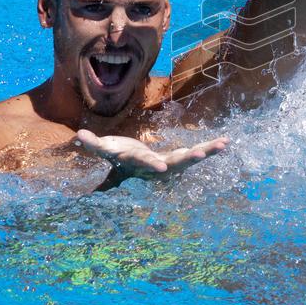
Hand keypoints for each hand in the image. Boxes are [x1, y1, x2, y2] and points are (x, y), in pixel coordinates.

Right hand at [75, 129, 227, 175]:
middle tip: (203, 154)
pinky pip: (199, 151)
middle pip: (176, 162)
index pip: (146, 164)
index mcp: (141, 164)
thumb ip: (94, 145)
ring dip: (207, 151)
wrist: (134, 166)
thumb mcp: (107, 150)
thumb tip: (78, 136)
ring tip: (223, 144)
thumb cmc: (120, 156)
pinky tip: (227, 142)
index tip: (161, 168)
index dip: (152, 166)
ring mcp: (173, 162)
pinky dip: (211, 147)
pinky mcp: (182, 156)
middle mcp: (160, 165)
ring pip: (191, 157)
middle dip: (189, 158)